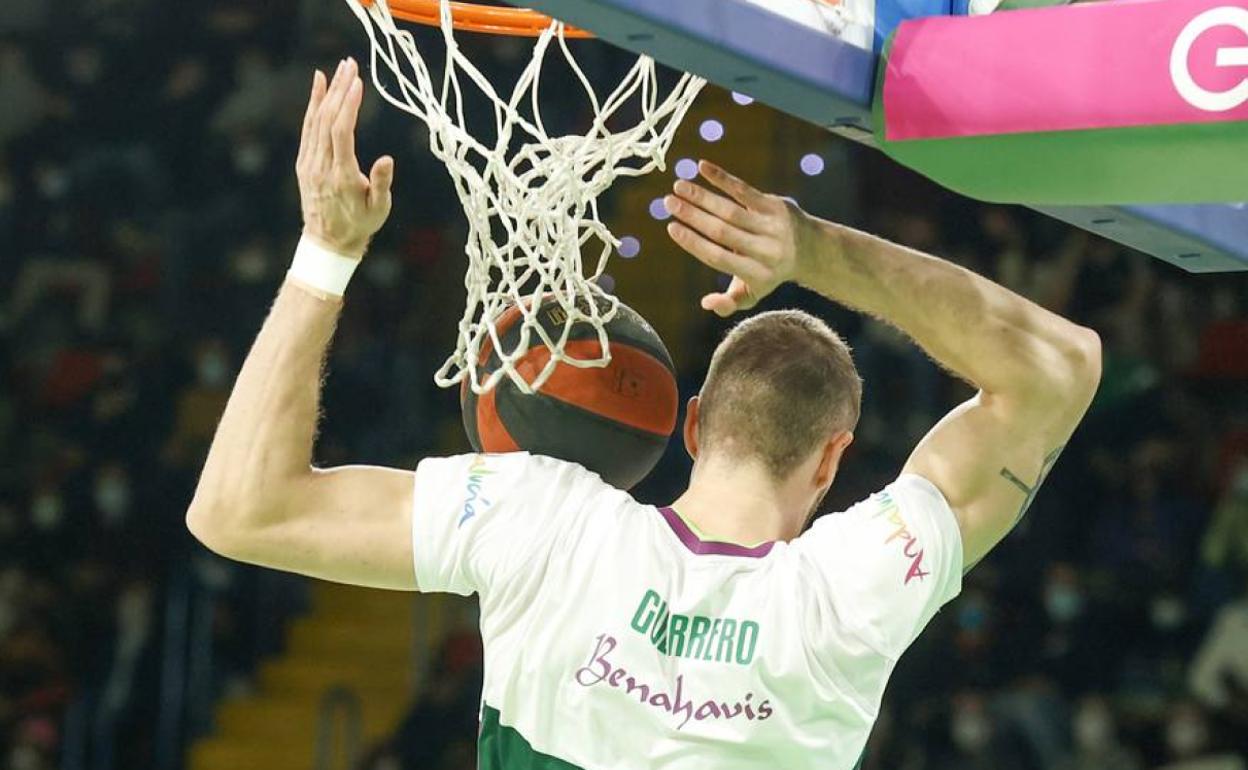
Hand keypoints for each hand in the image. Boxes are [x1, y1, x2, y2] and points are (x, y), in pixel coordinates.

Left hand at [296, 59, 393, 258]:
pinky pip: (308, 127)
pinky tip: (319, 85)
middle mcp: (321, 166)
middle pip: (328, 120)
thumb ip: (381, 183)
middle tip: (351, 64)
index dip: (349, 106)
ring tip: (340, 68)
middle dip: (340, 90)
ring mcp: (309, 163)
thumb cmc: (360, 224)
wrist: (328, 242)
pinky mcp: (304, 162)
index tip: (358, 83)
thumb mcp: (379, 209)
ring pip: (316, 120)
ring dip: (328, 92)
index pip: (342, 133)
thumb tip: (387, 159)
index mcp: (341, 176)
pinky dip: (313, 104)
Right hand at [664, 161, 813, 316]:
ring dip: (702, 196)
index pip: (717, 257)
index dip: (693, 243)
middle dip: (692, 216)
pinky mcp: (775, 206)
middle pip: (721, 231)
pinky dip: (722, 179)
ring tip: (678, 186)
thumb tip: (705, 303)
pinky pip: (745, 191)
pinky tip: (702, 167)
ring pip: (730, 210)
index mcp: (755, 274)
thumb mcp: (752, 294)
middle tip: (668, 202)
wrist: (810, 249)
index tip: (671, 227)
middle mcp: (765, 251)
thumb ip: (729, 303)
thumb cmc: (768, 272)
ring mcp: (771, 227)